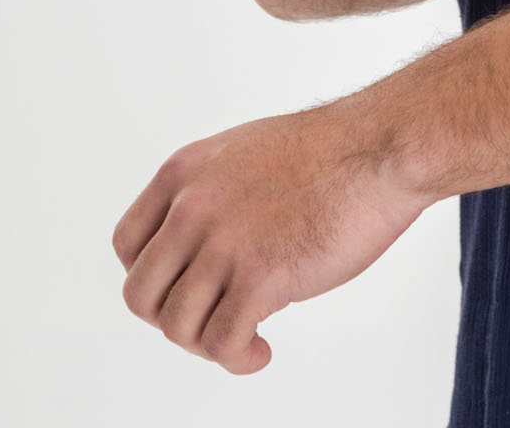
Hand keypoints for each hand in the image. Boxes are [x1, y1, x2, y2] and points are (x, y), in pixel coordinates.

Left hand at [112, 90, 429, 373]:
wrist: (382, 149)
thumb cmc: (332, 152)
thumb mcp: (246, 152)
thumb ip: (212, 192)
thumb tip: (201, 250)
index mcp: (186, 171)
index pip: (128, 244)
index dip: (152, 278)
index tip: (184, 289)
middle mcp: (193, 205)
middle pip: (142, 294)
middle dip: (175, 318)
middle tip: (213, 321)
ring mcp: (224, 241)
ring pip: (176, 326)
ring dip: (207, 344)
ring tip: (244, 339)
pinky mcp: (260, 276)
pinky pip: (221, 344)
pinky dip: (237, 359)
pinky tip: (261, 349)